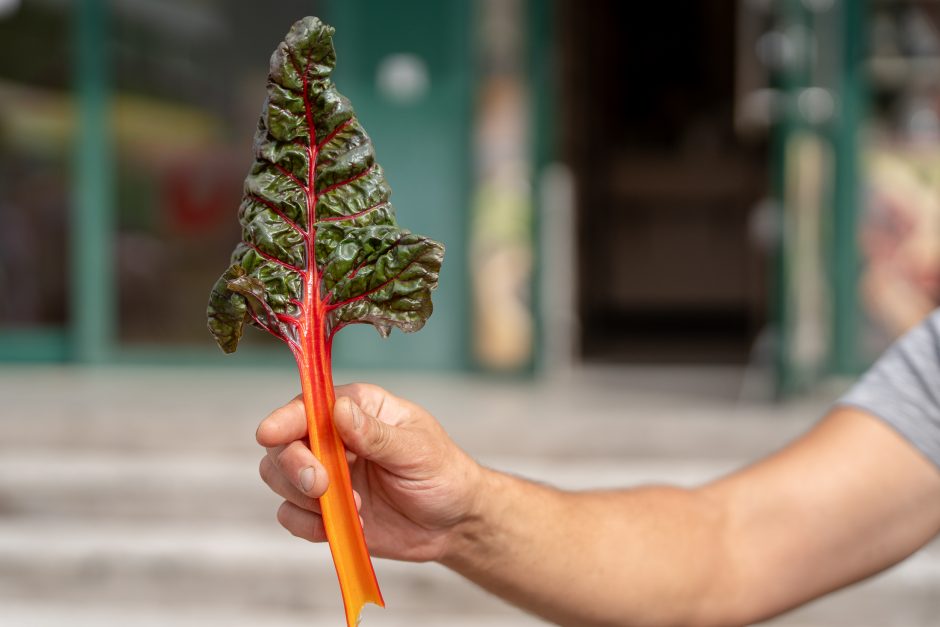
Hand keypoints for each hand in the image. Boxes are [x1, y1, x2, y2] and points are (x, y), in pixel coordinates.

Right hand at [256, 383, 484, 561]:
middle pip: (283, 443)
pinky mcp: (325, 510)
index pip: (310, 405)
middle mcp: (335, 438)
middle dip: (294, 465)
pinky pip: (291, 516)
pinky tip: (345, 525)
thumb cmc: (443, 474)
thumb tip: (339, 411)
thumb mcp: (417, 449)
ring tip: (352, 507)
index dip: (285, 418)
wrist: (454, 523)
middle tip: (320, 484)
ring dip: (303, 496)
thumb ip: (376, 434)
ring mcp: (327, 474)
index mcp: (359, 408)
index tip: (270, 434)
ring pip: (279, 478)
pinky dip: (309, 524)